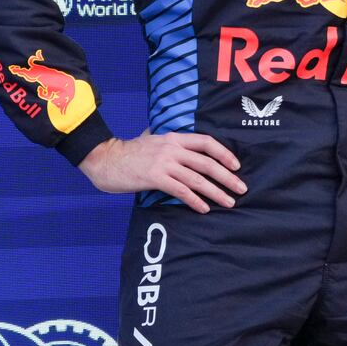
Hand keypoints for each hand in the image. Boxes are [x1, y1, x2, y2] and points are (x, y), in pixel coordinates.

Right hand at [79, 130, 245, 213]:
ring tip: (228, 202)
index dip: (225, 154)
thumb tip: (185, 146)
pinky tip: (204, 208)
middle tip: (241, 189)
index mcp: (175, 138)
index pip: (207, 143)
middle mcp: (172, 148)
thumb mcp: (153, 139)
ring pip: (197, 179)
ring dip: (216, 192)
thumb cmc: (129, 152)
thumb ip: (170, 143)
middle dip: (227, 177)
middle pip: (207, 163)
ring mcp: (164, 163)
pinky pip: (181, 190)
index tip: (237, 166)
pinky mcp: (154, 178)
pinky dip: (195, 200)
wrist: (105, 159)